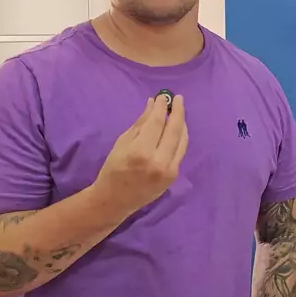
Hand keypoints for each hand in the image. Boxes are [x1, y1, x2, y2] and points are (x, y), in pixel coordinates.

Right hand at [93, 95, 187, 215]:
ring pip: (182, 141)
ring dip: (182, 124)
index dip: (162, 107)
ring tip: (179, 112)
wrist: (115, 200)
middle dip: (178, 112)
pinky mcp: (174, 176)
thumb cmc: (113, 169)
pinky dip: (181, 138)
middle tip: (179, 99)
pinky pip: (181, 151)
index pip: (157, 122)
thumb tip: (154, 103)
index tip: (164, 96)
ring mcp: (169, 170)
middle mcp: (158, 161)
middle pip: (174, 130)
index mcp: (140, 152)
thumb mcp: (122, 143)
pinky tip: (178, 129)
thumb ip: (141, 123)